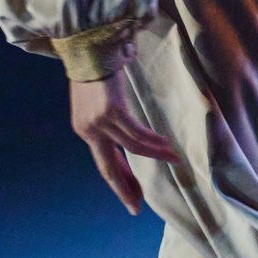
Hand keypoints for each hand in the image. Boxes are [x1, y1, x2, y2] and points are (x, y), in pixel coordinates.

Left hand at [69, 73, 181, 213]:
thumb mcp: (94, 104)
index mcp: (84, 130)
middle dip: (124, 189)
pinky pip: (137, 133)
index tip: (132, 197)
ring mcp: (100, 122)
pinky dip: (153, 141)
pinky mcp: (113, 111)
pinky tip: (166, 145)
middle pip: (109, 168)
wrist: (86, 50)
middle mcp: (89, 130)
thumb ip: (106, 123)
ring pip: (132, 149)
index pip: (105, 163)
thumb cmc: (93, 74)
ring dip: (155, 156)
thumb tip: (125, 138)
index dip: (120, 181)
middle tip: (137, 206)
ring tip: (174, 160)